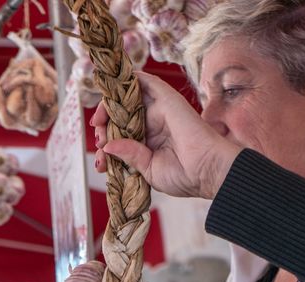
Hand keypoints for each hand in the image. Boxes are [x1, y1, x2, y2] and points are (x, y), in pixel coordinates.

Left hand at [90, 72, 240, 199]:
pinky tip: (112, 90)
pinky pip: (146, 82)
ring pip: (129, 98)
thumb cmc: (184, 176)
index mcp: (149, 140)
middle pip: (121, 114)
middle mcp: (153, 123)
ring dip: (110, 104)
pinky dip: (128, 81)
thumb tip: (106, 147)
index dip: (107, 139)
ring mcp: (160, 110)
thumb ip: (128, 155)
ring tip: (100, 120)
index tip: (100, 156)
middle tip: (98, 136)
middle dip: (104, 123)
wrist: (207, 172)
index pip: (121, 132)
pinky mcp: (167, 99)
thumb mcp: (148, 170)